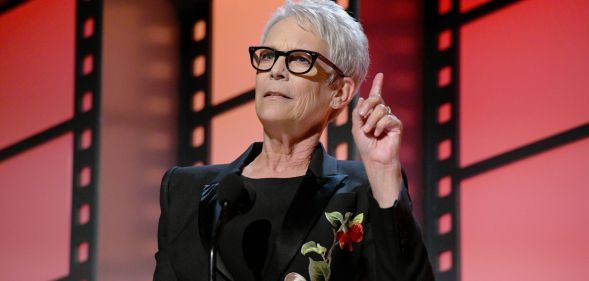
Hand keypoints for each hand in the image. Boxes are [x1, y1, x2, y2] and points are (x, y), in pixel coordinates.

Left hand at [351, 73, 402, 206]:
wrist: (374, 158)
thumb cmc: (365, 145)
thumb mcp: (356, 128)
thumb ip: (358, 113)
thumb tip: (363, 98)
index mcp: (372, 113)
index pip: (376, 96)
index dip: (378, 85)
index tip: (380, 75)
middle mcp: (382, 114)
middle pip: (377, 99)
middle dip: (368, 106)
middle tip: (362, 115)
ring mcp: (390, 119)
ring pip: (381, 109)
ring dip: (371, 120)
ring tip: (369, 131)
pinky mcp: (397, 125)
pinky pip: (387, 118)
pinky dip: (380, 126)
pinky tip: (378, 134)